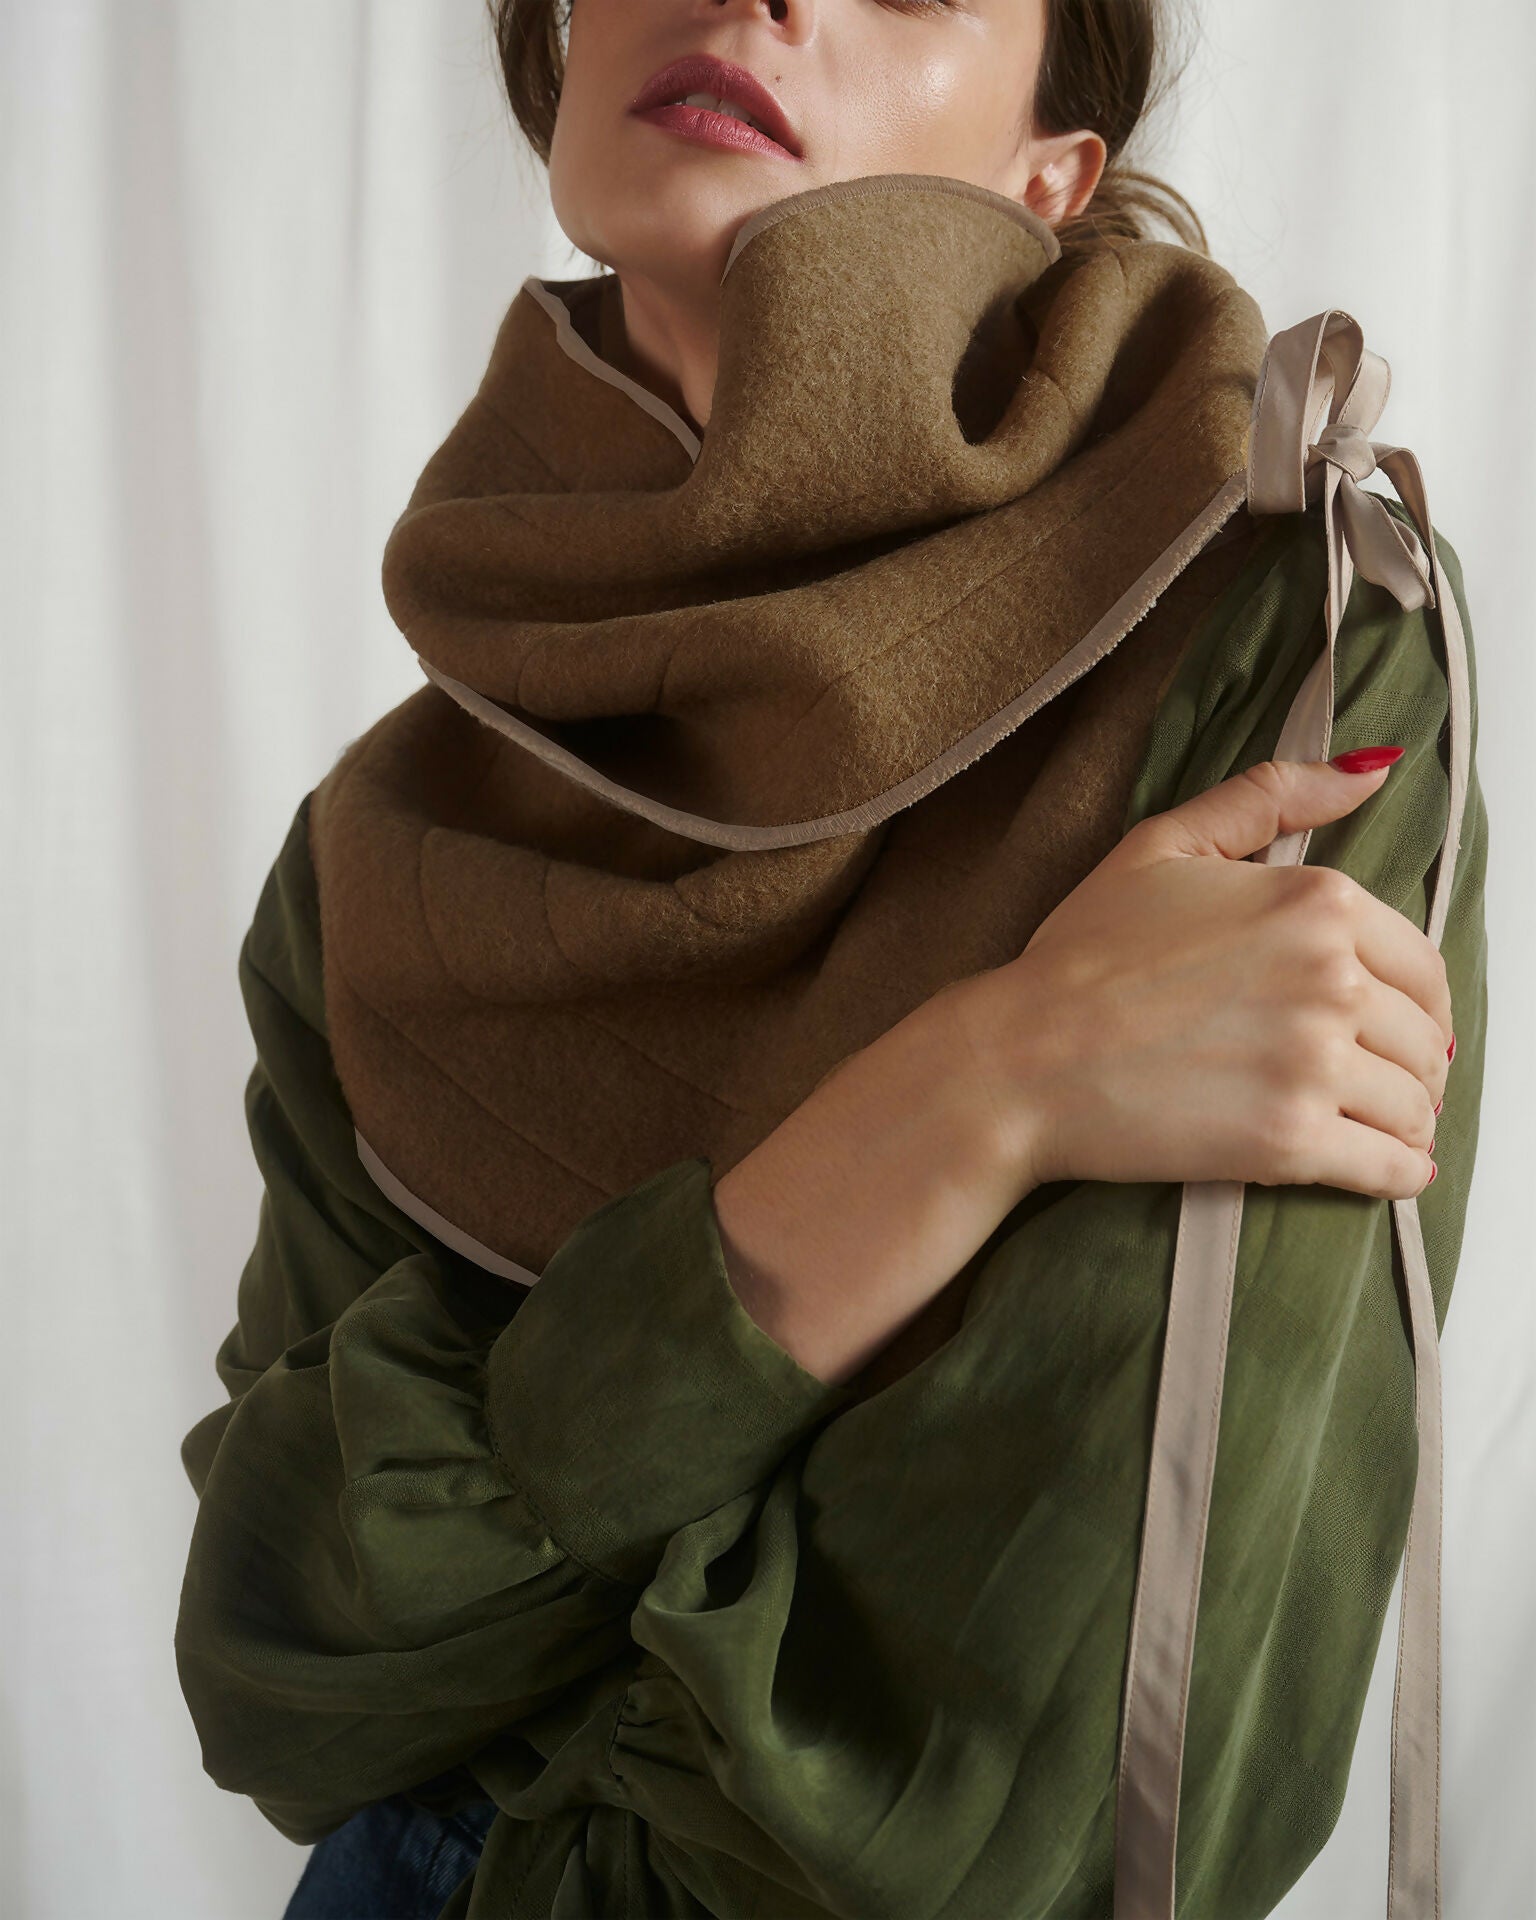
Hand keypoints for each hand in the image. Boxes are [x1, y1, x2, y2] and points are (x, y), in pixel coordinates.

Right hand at [946, 755, 1451, 1202]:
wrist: (1019, 1060)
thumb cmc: (1080, 957)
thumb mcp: (1163, 846)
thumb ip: (1269, 797)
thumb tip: (1371, 771)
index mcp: (1314, 902)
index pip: (1420, 963)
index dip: (1416, 1000)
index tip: (1397, 1024)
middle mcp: (1330, 977)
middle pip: (1425, 1037)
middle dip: (1414, 1063)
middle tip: (1384, 1082)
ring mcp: (1313, 1063)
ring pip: (1416, 1104)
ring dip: (1410, 1120)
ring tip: (1383, 1127)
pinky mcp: (1290, 1142)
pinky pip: (1390, 1167)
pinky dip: (1401, 1173)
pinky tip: (1391, 1169)